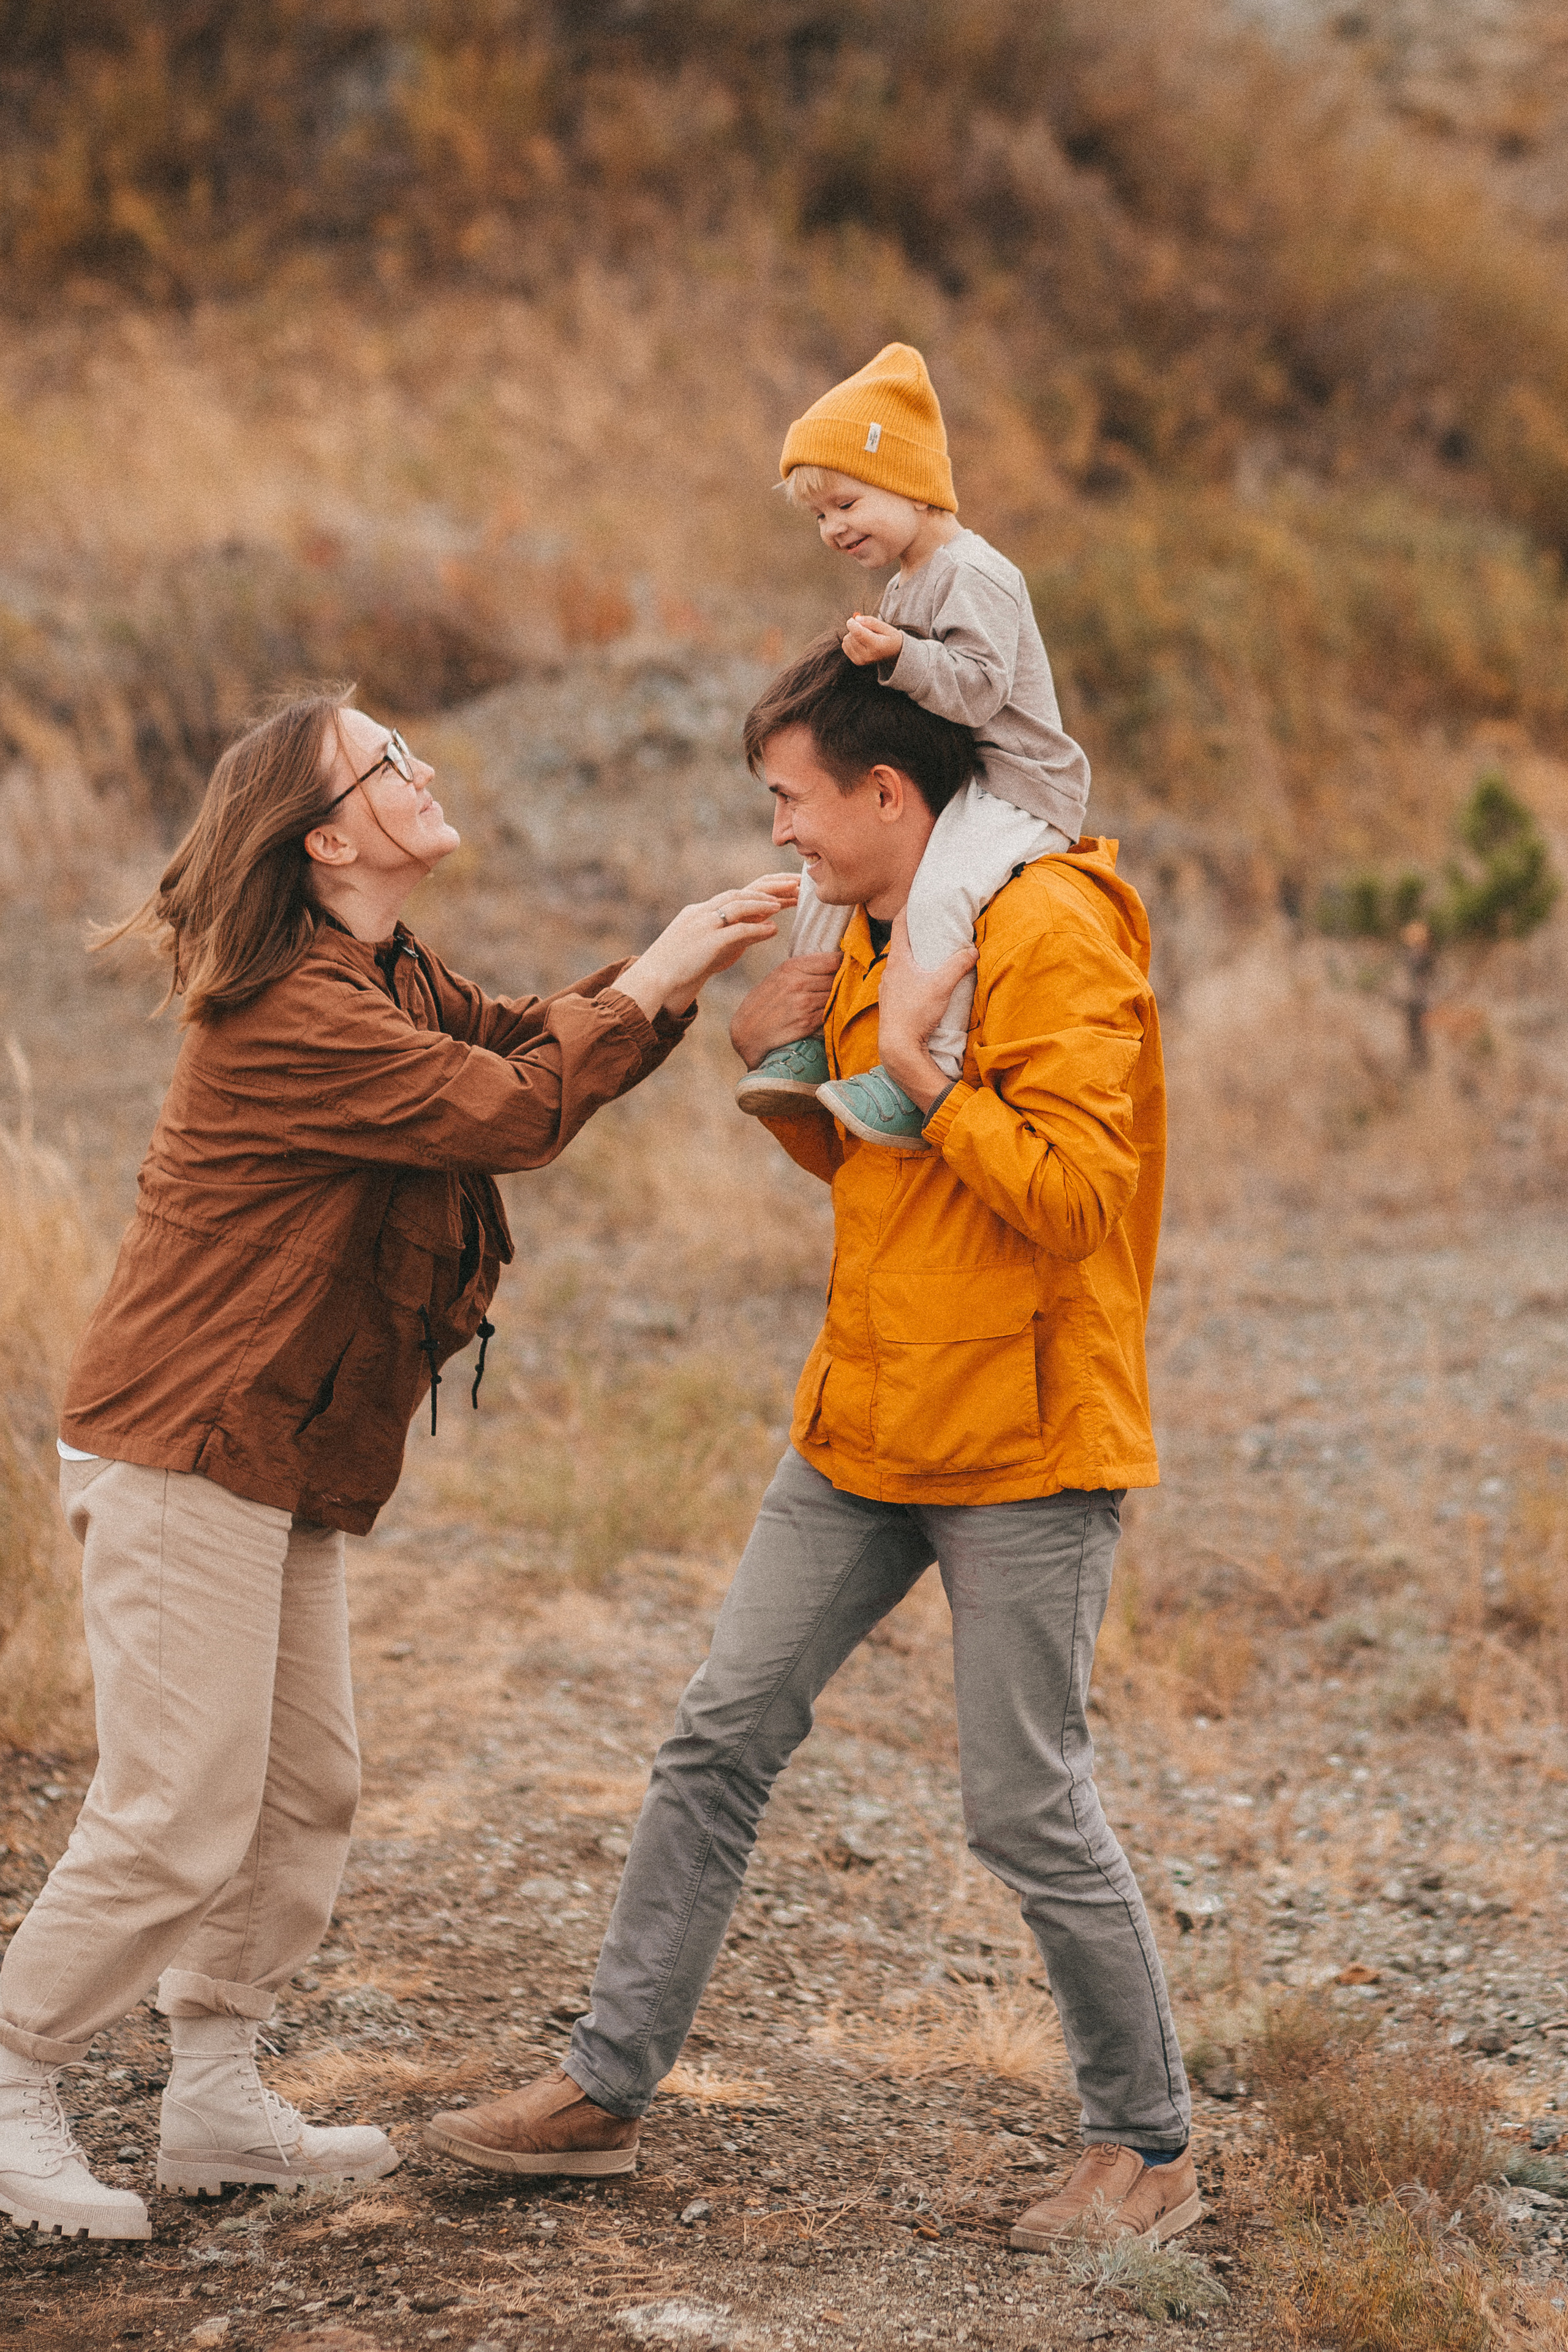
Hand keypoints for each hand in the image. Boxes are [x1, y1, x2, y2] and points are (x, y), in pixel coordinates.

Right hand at [616, 875, 799, 1019]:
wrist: (654, 980)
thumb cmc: (684, 966)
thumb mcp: (716, 947)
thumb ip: (743, 935)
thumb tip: (770, 928)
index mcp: (702, 911)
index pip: (738, 893)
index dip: (764, 889)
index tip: (788, 887)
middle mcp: (703, 912)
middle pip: (741, 891)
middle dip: (770, 886)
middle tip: (797, 883)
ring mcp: (703, 925)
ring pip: (738, 904)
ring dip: (763, 901)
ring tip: (785, 902)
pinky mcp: (706, 942)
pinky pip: (736, 930)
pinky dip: (755, 927)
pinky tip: (773, 928)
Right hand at [730, 953, 842, 1067]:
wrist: (746, 1032)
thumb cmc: (763, 1003)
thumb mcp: (778, 977)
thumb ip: (803, 969)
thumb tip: (834, 962)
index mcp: (792, 967)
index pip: (833, 960)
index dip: (845, 963)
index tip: (851, 966)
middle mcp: (799, 983)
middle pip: (838, 978)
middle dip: (845, 982)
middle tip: (851, 986)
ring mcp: (804, 1003)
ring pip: (837, 996)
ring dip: (841, 999)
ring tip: (842, 1001)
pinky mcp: (807, 1023)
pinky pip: (831, 1014)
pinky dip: (834, 1014)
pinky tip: (833, 1015)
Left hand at [842, 613, 902, 667]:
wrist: (894, 653)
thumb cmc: (890, 638)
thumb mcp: (886, 627)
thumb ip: (871, 621)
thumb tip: (856, 619)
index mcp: (876, 646)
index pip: (857, 633)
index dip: (852, 624)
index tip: (853, 619)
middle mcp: (867, 656)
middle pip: (851, 636)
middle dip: (855, 629)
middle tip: (866, 630)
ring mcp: (861, 660)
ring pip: (846, 640)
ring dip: (852, 635)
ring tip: (864, 636)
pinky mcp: (856, 661)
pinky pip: (845, 646)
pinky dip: (850, 641)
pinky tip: (860, 641)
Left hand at [875, 908, 976, 1112]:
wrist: (899, 1047)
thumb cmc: (915, 1014)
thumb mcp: (941, 986)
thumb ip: (958, 965)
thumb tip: (973, 950)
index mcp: (898, 960)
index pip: (899, 924)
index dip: (907, 908)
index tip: (916, 898)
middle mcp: (889, 972)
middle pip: (901, 944)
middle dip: (915, 933)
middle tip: (931, 925)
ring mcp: (889, 988)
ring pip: (902, 964)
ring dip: (915, 956)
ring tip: (931, 953)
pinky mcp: (893, 1003)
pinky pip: (903, 981)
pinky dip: (914, 974)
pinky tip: (925, 982)